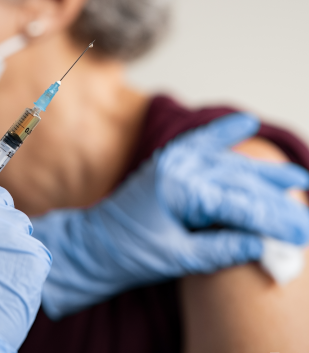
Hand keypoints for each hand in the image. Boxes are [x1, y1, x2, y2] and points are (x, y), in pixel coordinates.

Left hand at [32, 113, 308, 318]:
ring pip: (227, 163)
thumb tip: (265, 245)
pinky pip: (200, 142)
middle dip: (276, 198)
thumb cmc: (129, 253)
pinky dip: (222, 133)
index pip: (240, 204)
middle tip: (307, 211)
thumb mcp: (177, 258)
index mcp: (182, 190)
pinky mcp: (168, 161)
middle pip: (239, 180)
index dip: (274, 219)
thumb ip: (222, 248)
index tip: (302, 231)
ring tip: (297, 177)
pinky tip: (244, 122)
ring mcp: (173, 160)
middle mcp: (179, 167)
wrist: (93, 243)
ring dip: (261, 172)